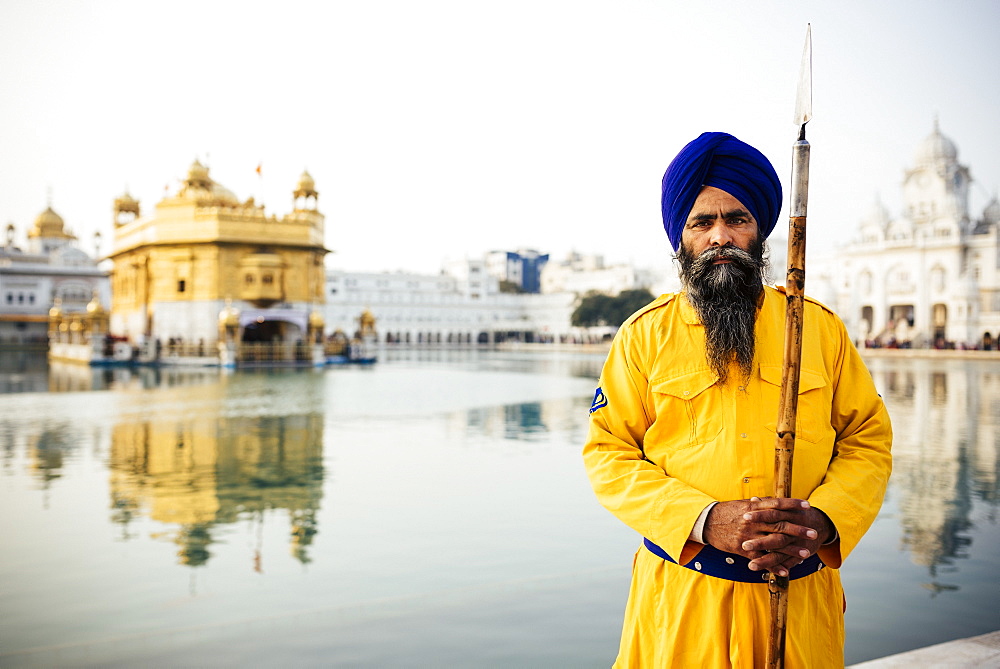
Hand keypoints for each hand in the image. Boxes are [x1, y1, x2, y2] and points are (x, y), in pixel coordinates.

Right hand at [703, 497, 833, 575]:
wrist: (705, 523)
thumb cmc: (726, 512)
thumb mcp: (741, 505)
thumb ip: (759, 504)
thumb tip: (773, 500)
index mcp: (753, 508)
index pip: (777, 504)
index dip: (792, 504)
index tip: (807, 506)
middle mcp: (752, 521)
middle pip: (779, 525)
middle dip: (798, 530)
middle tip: (813, 533)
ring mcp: (748, 536)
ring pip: (773, 543)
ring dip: (791, 550)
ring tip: (806, 554)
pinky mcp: (742, 549)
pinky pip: (761, 559)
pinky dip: (774, 566)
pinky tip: (786, 571)